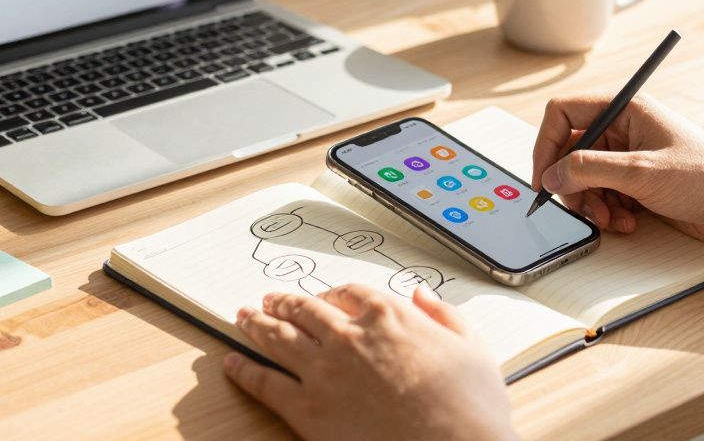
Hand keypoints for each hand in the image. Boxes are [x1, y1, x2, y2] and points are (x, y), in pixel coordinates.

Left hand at [223, 284, 516, 440]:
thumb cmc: (470, 409)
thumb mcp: (472, 347)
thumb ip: (444, 315)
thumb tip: (422, 295)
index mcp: (389, 316)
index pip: (349, 293)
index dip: (331, 293)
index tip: (324, 296)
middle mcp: (349, 336)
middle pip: (306, 310)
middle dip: (285, 303)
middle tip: (270, 300)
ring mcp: (324, 371)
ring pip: (279, 337)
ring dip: (257, 324)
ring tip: (244, 317)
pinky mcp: (308, 409)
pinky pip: (265, 383)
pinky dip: (244, 370)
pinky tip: (231, 364)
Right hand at [531, 94, 703, 247]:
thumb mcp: (640, 172)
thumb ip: (588, 169)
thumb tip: (552, 174)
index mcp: (626, 109)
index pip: (564, 113)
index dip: (546, 144)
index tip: (544, 177)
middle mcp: (625, 129)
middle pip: (570, 150)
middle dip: (571, 182)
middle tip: (579, 207)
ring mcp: (631, 158)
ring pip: (585, 177)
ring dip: (590, 202)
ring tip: (610, 220)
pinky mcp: (640, 184)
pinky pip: (604, 195)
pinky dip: (607, 212)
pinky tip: (626, 224)